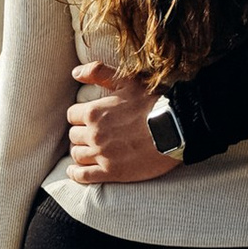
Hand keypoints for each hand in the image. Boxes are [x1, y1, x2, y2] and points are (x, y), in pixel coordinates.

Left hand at [64, 62, 174, 182]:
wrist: (175, 128)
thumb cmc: (152, 103)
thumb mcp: (127, 81)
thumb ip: (99, 73)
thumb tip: (75, 72)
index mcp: (94, 112)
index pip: (72, 115)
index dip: (80, 116)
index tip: (88, 118)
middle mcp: (94, 134)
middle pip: (74, 136)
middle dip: (81, 134)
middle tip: (92, 134)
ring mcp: (102, 154)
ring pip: (77, 154)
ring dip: (81, 151)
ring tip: (88, 150)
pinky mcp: (112, 172)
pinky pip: (84, 176)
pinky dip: (76, 174)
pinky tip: (75, 171)